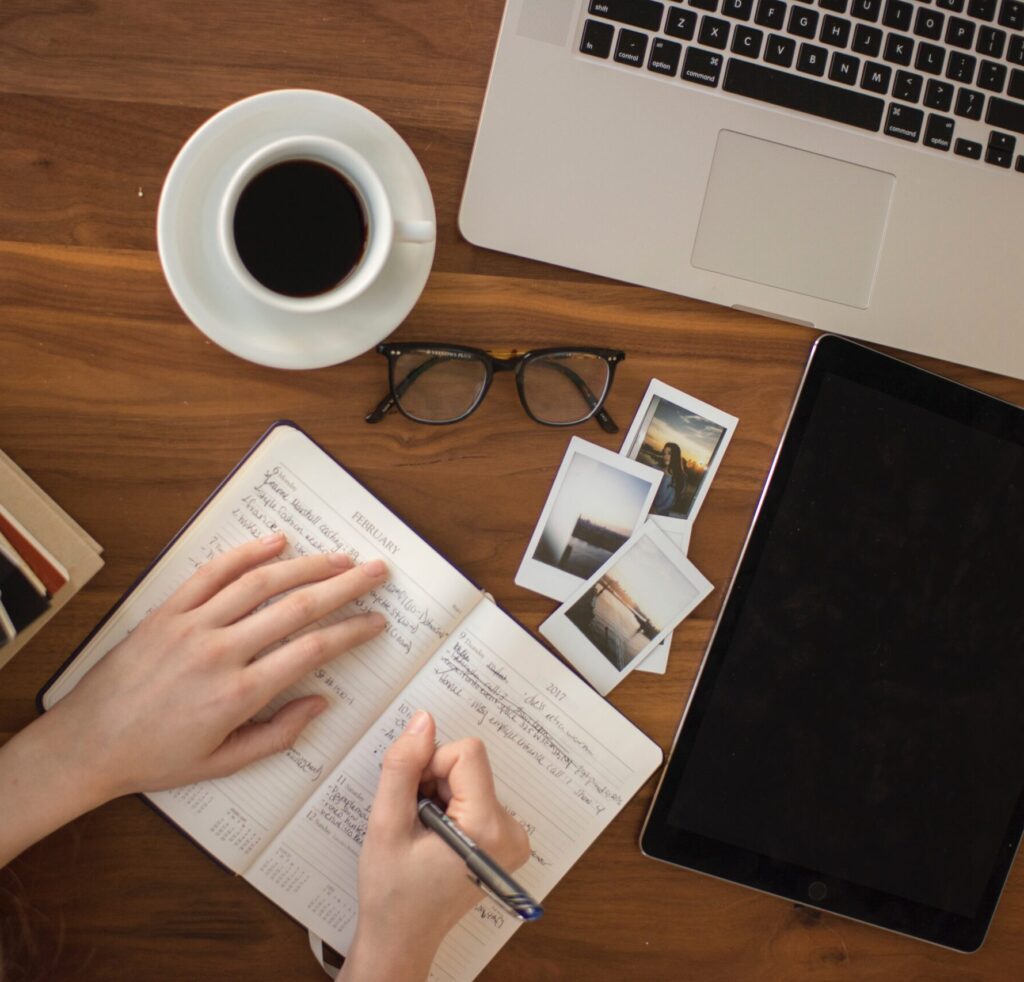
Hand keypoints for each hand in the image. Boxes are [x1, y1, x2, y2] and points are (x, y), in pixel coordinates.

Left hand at [0, 534, 387, 866]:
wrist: (86, 744)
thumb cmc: (156, 758)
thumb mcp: (223, 763)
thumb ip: (278, 734)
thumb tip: (321, 703)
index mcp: (238, 694)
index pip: (312, 650)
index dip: (351, 631)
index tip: (375, 621)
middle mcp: (220, 652)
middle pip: (297, 607)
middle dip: (345, 585)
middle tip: (376, 571)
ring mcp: (192, 626)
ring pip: (260, 583)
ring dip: (306, 565)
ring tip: (339, 557)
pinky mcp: (167, 611)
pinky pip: (211, 573)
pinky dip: (246, 553)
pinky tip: (276, 542)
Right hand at [341, 711, 530, 981]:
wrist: (402, 939)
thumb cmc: (391, 892)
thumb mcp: (386, 825)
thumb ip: (403, 767)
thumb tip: (423, 720)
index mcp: (488, 828)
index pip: (467, 753)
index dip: (430, 766)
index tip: (413, 799)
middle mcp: (512, 831)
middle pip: (469, 764)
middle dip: (433, 781)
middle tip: (414, 821)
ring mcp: (513, 837)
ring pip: (470, 777)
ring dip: (439, 794)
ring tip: (422, 833)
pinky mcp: (505, 839)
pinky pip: (475, 794)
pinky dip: (450, 805)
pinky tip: (434, 837)